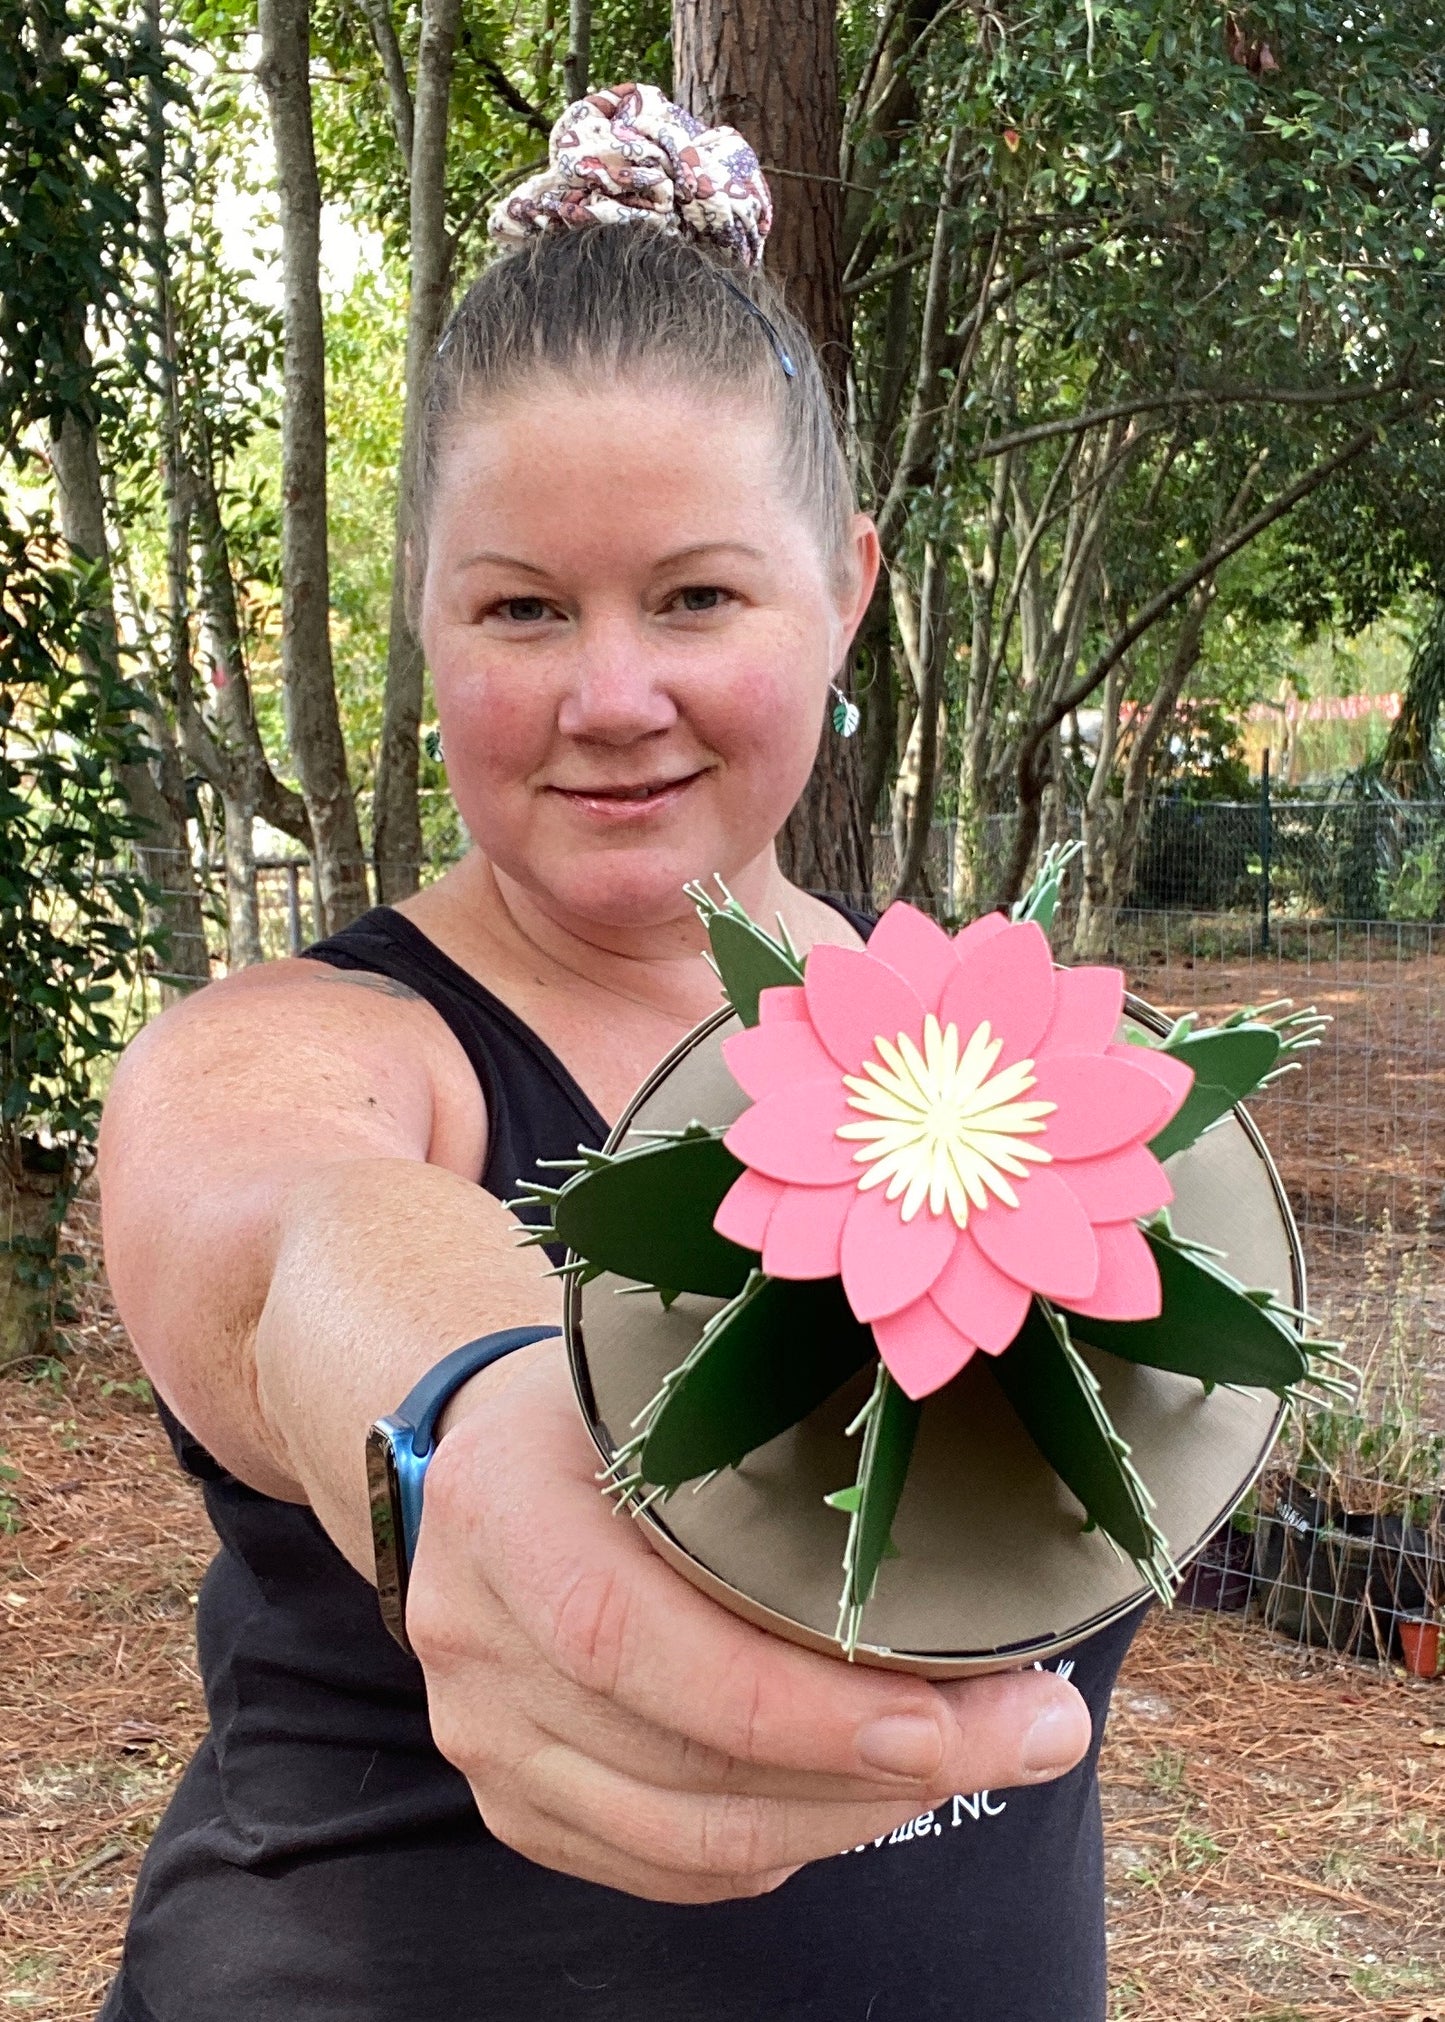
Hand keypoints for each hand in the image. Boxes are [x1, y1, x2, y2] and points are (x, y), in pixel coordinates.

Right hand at [408, 1341, 1090, 1904]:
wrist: (498, 1457)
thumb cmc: (617, 1402)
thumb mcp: (668, 1369)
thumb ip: (775, 1423)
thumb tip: (981, 1481)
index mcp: (498, 1501)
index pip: (627, 1636)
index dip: (788, 1702)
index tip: (939, 1714)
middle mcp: (469, 1628)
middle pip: (675, 1756)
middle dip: (870, 1771)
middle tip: (1023, 1734)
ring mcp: (482, 1729)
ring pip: (681, 1837)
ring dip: (848, 1818)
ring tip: (973, 1758)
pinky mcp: (516, 1799)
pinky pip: (664, 1868)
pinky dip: (785, 1845)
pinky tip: (868, 1792)